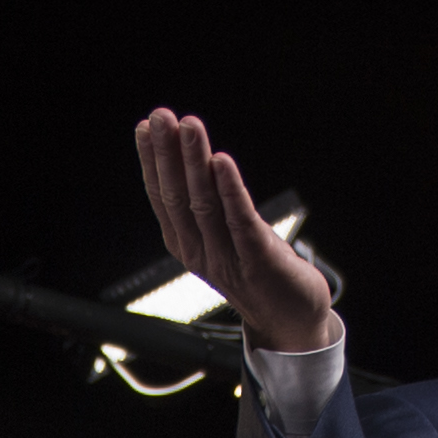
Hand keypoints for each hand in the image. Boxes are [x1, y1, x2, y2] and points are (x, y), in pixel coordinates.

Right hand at [132, 110, 334, 355]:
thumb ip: (206, 206)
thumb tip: (190, 159)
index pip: (162, 198)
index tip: (145, 126)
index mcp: (186, 245)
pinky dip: (230, 190)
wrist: (291, 321)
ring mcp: (226, 259)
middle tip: (161, 116)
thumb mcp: (222, 237)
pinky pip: (239, 221)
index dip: (153, 162)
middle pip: (177, 198)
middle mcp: (200, 253)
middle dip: (167, 154)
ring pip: (203, 204)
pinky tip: (221, 161)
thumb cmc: (258, 271)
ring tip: (189, 126)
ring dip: (194, 161)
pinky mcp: (257, 261)